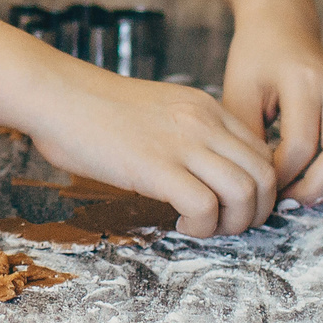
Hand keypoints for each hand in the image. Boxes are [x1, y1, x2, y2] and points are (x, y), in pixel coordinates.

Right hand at [21, 73, 277, 238]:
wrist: (56, 94)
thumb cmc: (94, 108)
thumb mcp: (159, 110)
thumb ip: (186, 134)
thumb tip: (199, 174)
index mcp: (206, 108)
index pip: (262, 152)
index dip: (258, 188)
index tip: (234, 204)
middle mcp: (204, 123)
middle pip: (266, 175)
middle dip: (257, 212)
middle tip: (226, 224)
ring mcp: (183, 144)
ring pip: (246, 194)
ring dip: (233, 224)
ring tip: (204, 227)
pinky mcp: (157, 168)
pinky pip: (206, 208)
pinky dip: (202, 227)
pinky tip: (181, 225)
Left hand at [223, 14, 322, 205]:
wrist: (281, 27)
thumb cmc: (255, 59)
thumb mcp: (239, 92)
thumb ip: (246, 136)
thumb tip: (257, 181)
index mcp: (302, 80)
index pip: (300, 142)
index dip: (282, 173)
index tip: (262, 183)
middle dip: (315, 185)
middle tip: (288, 201)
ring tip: (309, 196)